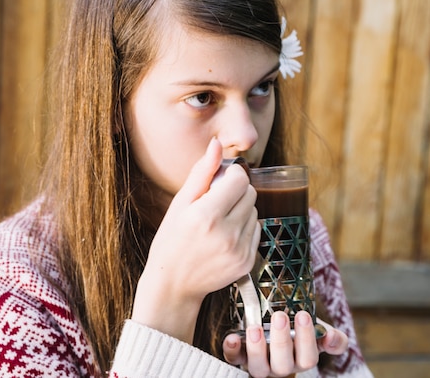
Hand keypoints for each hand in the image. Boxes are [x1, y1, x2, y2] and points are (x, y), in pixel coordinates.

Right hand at [131, 138, 260, 342]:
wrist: (173, 285)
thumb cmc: (172, 240)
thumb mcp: (180, 204)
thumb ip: (202, 173)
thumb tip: (218, 144)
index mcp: (206, 216)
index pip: (240, 180)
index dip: (232, 175)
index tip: (220, 181)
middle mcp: (226, 234)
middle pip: (251, 194)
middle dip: (236, 192)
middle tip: (216, 202)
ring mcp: (239, 250)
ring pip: (255, 211)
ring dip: (241, 210)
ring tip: (219, 222)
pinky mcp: (247, 262)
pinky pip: (256, 231)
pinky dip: (244, 228)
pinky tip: (225, 237)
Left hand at [222, 311, 348, 377]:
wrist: (276, 326)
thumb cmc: (299, 330)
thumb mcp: (319, 331)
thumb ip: (333, 337)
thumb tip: (332, 339)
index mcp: (301, 360)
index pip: (308, 358)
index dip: (306, 340)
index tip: (303, 315)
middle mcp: (281, 367)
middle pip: (283, 365)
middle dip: (281, 341)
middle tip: (280, 316)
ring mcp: (260, 365)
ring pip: (258, 368)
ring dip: (256, 349)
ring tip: (256, 328)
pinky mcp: (240, 357)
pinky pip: (234, 360)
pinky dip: (231, 349)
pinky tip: (232, 337)